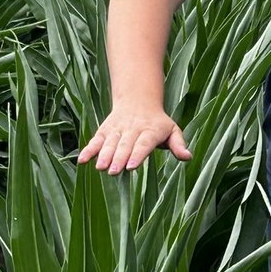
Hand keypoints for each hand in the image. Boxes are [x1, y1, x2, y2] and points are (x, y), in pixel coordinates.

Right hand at [77, 106, 191, 173]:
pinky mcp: (105, 130)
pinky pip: (96, 140)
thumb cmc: (158, 123)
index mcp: (150, 131)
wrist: (138, 100)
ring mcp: (117, 129)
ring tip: (100, 167)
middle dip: (119, 158)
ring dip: (104, 155)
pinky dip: (88, 149)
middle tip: (114, 171)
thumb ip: (178, 144)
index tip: (131, 166)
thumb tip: (188, 157)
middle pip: (125, 145)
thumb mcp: (173, 130)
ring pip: (110, 142)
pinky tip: (82, 160)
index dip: (137, 154)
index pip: (143, 144)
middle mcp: (132, 129)